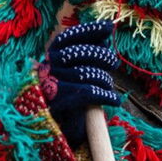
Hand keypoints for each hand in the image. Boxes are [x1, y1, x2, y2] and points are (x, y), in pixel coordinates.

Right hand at [40, 21, 119, 146]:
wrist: (56, 132)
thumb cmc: (69, 100)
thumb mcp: (77, 74)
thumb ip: (88, 55)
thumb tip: (106, 34)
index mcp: (49, 58)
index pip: (68, 38)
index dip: (89, 30)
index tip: (108, 27)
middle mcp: (47, 69)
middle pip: (79, 52)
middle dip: (101, 55)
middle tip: (113, 63)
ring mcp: (51, 85)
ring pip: (86, 73)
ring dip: (104, 79)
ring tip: (109, 87)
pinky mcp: (59, 103)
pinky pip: (89, 93)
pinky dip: (106, 95)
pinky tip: (114, 100)